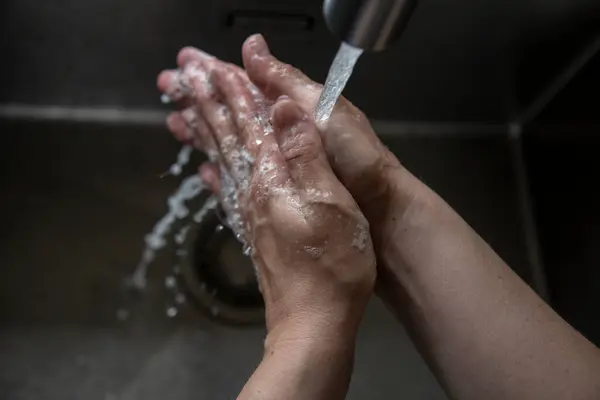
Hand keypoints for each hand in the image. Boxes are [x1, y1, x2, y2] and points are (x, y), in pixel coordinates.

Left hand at [157, 49, 375, 340]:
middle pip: (226, 139)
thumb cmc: (333, 265)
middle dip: (207, 104)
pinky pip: (226, 191)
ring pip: (221, 160)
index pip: (250, 125)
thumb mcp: (331, 203)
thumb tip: (283, 108)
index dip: (235, 93)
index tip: (214, 65)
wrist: (312, 323)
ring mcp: (251, 215)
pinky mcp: (255, 234)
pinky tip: (204, 168)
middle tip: (183, 76)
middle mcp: (254, 193)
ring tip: (183, 110)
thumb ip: (306, 155)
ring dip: (204, 131)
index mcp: (273, 179)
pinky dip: (213, 172)